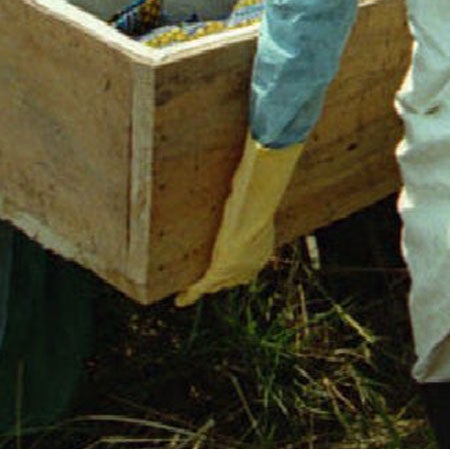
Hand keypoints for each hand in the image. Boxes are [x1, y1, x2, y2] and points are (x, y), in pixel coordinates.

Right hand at [175, 136, 303, 304]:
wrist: (254, 211)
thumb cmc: (261, 196)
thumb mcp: (262, 188)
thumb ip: (265, 171)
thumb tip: (270, 147)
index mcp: (262, 247)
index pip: (249, 258)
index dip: (238, 260)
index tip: (230, 255)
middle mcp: (251, 264)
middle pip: (234, 277)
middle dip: (223, 277)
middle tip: (208, 275)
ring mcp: (235, 271)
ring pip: (216, 283)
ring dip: (205, 285)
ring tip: (191, 288)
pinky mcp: (217, 273)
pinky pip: (200, 288)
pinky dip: (190, 295)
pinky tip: (180, 301)